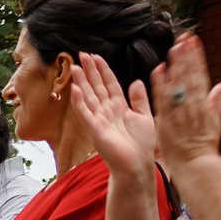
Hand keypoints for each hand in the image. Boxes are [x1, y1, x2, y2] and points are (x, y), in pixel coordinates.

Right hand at [67, 51, 158, 181]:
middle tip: (82, 54)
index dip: (103, 70)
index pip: (109, 84)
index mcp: (119, 107)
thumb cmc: (142, 145)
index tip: (96, 56)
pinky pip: (85, 113)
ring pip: (88, 96)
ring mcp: (99, 120)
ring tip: (76, 67)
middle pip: (96, 87)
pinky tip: (74, 89)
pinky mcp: (95, 130)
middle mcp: (107, 111)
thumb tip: (136, 81)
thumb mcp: (145, 116)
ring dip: (81, 82)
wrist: (137, 165)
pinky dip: (79, 101)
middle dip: (90, 71)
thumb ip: (139, 99)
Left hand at [148, 35, 220, 169]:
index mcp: (204, 104)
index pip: (201, 75)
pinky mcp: (167, 119)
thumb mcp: (215, 122)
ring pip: (178, 84)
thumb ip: (216, 102)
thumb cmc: (204, 145)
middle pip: (190, 75)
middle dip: (188, 55)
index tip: (195, 42)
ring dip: (176, 64)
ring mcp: (179, 112)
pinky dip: (160, 84)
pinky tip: (158, 69)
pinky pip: (163, 99)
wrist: (195, 164)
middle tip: (185, 37)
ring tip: (174, 46)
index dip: (197, 58)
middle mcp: (192, 105)